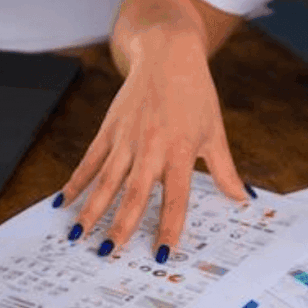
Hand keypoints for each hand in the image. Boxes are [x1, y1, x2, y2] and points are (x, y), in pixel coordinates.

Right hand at [59, 34, 246, 256]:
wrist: (167, 53)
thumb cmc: (196, 95)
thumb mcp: (214, 133)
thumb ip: (225, 171)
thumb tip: (243, 200)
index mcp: (180, 152)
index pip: (175, 198)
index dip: (168, 227)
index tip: (160, 254)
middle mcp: (150, 147)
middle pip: (133, 194)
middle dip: (120, 226)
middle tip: (107, 254)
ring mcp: (126, 138)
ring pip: (106, 181)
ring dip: (91, 210)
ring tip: (78, 235)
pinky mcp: (109, 129)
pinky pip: (90, 160)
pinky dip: (76, 181)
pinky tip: (63, 201)